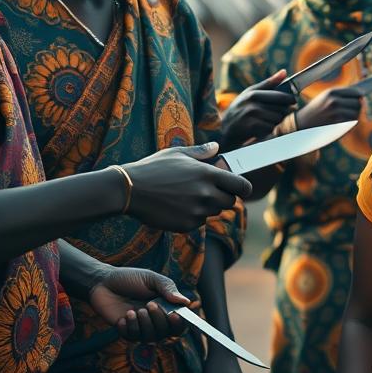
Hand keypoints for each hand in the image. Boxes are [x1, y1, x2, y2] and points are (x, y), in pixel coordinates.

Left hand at [87, 267, 188, 340]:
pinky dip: (130, 327)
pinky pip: (133, 337)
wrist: (102, 283)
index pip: (179, 324)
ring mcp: (141, 327)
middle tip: (149, 304)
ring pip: (150, 338)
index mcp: (166, 307)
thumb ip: (167, 288)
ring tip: (133, 310)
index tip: (174, 316)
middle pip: (166, 333)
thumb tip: (185, 301)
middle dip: (159, 320)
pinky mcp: (127, 332)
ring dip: (144, 324)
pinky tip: (124, 316)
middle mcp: (156, 321)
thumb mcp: (150, 278)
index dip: (179, 324)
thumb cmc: (129, 278)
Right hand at [123, 143, 251, 230]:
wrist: (128, 190)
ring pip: (213, 212)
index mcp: (207, 174)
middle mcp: (206, 194)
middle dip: (223, 197)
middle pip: (230, 202)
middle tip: (206, 191)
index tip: (241, 188)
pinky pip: (199, 223)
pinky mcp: (187, 225)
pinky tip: (176, 207)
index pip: (241, 186)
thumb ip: (200, 152)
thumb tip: (217, 147)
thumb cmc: (152, 168)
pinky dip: (192, 217)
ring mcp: (197, 211)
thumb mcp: (176, 154)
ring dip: (206, 207)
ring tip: (185, 197)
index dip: (243, 187)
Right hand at [219, 71, 296, 151]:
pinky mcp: (252, 128)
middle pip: (281, 109)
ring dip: (275, 122)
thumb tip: (284, 72)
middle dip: (282, 112)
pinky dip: (269, 130)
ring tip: (266, 120)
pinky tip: (261, 127)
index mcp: (254, 93)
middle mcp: (252, 103)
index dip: (291, 99)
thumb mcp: (251, 93)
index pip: (281, 96)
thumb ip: (269, 83)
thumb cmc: (241, 108)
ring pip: (277, 120)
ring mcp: (252, 116)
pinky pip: (271, 129)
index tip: (293, 101)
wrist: (225, 128)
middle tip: (278, 113)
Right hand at [296, 87, 362, 129]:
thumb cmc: (316, 111)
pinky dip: (350, 123)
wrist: (302, 124)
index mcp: (331, 92)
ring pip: (356, 114)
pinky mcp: (336, 125)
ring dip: (354, 116)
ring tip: (345, 117)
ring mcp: (335, 114)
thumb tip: (362, 96)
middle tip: (351, 110)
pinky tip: (343, 123)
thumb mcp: (326, 97)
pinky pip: (352, 123)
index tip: (359, 100)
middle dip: (357, 107)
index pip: (356, 92)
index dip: (359, 97)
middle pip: (358, 103)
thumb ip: (342, 95)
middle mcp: (334, 101)